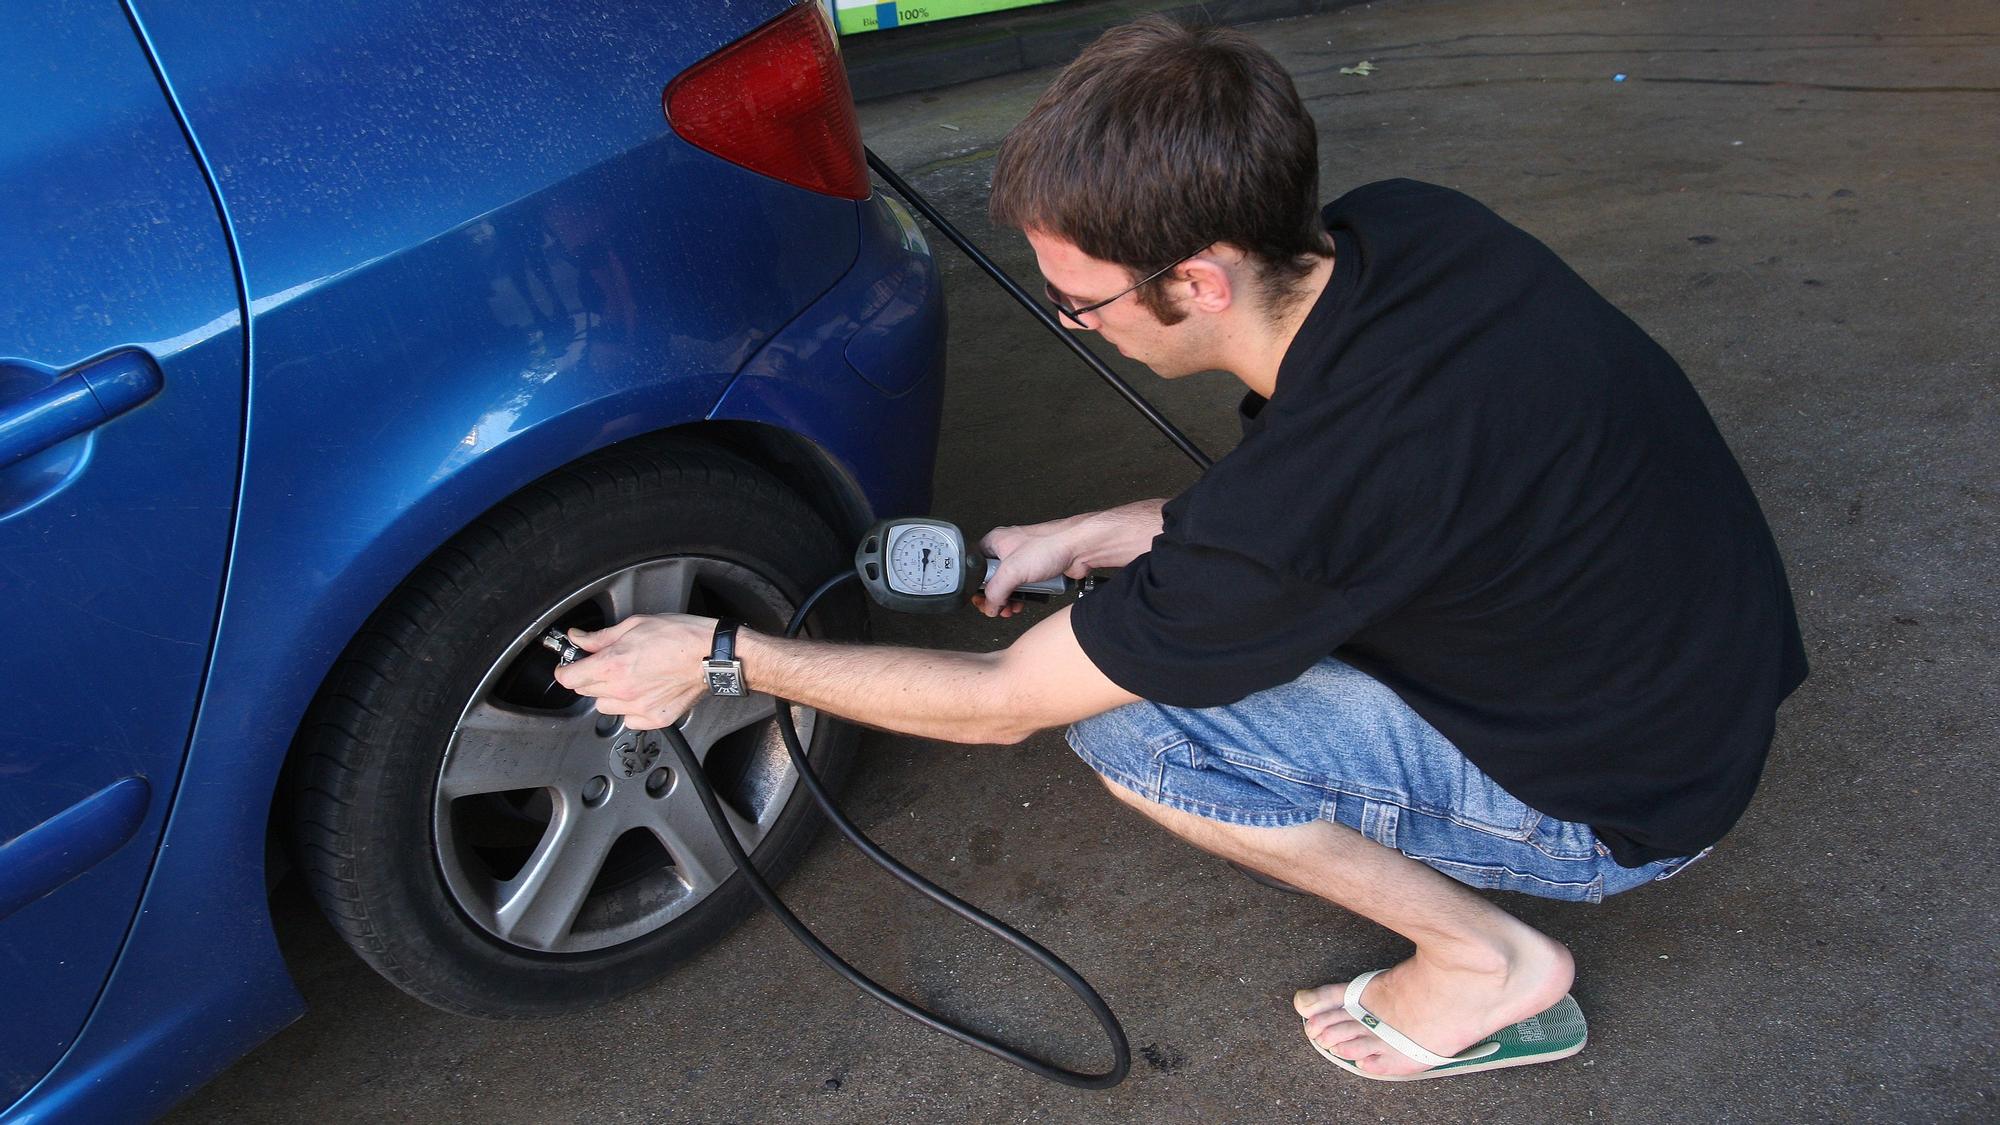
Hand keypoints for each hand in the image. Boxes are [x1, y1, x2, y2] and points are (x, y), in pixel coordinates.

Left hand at [552, 614, 714, 729]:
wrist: (711, 655)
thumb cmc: (680, 636)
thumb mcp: (635, 625)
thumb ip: (601, 637)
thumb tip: (578, 639)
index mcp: (612, 665)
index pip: (569, 678)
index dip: (566, 669)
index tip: (570, 666)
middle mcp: (622, 690)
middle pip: (586, 692)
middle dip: (590, 678)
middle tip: (607, 665)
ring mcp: (638, 708)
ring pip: (605, 708)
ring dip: (609, 695)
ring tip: (629, 679)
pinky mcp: (654, 719)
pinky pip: (628, 720)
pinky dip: (631, 709)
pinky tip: (643, 693)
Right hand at [974, 521, 1091, 618]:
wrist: (1080, 547)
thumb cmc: (1050, 545)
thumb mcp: (1012, 570)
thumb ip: (995, 591)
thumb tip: (990, 606)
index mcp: (995, 542)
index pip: (975, 566)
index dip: (977, 585)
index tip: (982, 600)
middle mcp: (1008, 549)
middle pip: (992, 578)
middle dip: (996, 596)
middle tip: (999, 607)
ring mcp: (1024, 559)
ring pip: (1010, 584)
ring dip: (1010, 599)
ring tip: (1012, 608)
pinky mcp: (1038, 569)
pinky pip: (1026, 586)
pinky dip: (1025, 596)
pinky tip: (1027, 602)